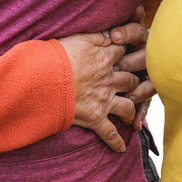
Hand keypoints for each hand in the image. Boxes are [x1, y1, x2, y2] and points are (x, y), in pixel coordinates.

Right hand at [57, 32, 139, 152]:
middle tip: (136, 83)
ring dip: (133, 109)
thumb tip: (110, 33)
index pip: (122, 53)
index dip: (125, 52)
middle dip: (135, 81)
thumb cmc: (56, 56)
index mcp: (104, 58)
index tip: (127, 53)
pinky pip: (110, 133)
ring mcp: (104, 99)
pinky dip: (116, 142)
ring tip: (133, 114)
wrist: (45, 79)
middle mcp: (109, 79)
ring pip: (128, 105)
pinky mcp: (96, 117)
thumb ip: (96, 36)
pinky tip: (122, 148)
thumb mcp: (77, 37)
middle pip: (130, 79)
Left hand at [108, 5, 156, 129]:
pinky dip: (140, 112)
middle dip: (131, 62)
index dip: (126, 33)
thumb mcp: (119, 30)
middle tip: (119, 67)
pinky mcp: (147, 91)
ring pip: (148, 82)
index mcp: (140, 36)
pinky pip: (146, 102)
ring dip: (138, 90)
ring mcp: (150, 74)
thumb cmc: (118, 40)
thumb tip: (138, 8)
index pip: (137, 31)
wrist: (130, 59)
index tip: (112, 36)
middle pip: (144, 57)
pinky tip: (134, 122)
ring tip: (128, 95)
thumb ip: (128, 21)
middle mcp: (148, 54)